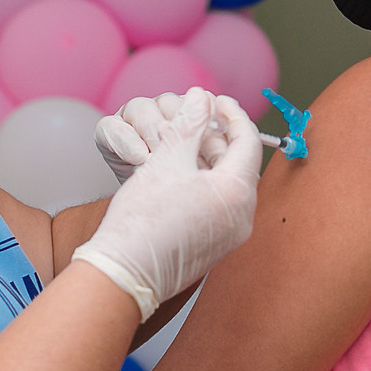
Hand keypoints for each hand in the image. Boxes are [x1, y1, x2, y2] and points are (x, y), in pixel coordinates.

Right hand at [72, 89, 261, 320]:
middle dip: (218, 138)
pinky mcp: (215, 247)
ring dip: (209, 160)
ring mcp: (230, 236)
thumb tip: (202, 96)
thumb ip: (190, 124)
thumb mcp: (167, 160)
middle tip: (197, 120)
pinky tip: (182, 175)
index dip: (232, 114)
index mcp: (237, 193)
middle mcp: (242, 217)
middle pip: (240, 164)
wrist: (123, 274)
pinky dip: (206, 184)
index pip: (248, 142)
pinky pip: (219, 205)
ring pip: (228, 184)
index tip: (215, 99)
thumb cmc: (142, 219)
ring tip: (184, 146)